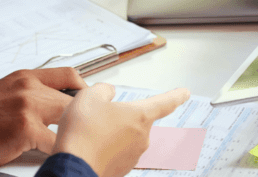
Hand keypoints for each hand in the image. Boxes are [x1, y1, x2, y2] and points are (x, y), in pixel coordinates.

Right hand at [0, 68, 87, 168]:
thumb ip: (28, 93)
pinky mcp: (26, 128)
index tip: (91, 101)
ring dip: (72, 135)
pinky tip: (57, 156)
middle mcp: (30, 88)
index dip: (84, 89)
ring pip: (68, 119)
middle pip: (72, 100)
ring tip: (75, 145)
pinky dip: (58, 151)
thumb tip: (52, 104)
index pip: (68, 75)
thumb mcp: (4, 92)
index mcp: (26, 78)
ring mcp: (29, 107)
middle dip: (80, 119)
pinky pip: (55, 141)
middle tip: (85, 132)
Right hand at [53, 83, 189, 176]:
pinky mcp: (122, 168)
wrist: (72, 167)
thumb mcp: (89, 96)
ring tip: (89, 134)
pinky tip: (90, 147)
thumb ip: (104, 90)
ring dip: (110, 133)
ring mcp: (133, 155)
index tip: (184, 93)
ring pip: (124, 136)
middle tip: (97, 118)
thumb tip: (108, 93)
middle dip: (119, 117)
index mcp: (140, 116)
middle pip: (135, 119)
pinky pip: (116, 152)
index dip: (176, 95)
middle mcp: (142, 137)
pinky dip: (105, 148)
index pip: (165, 102)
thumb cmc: (83, 134)